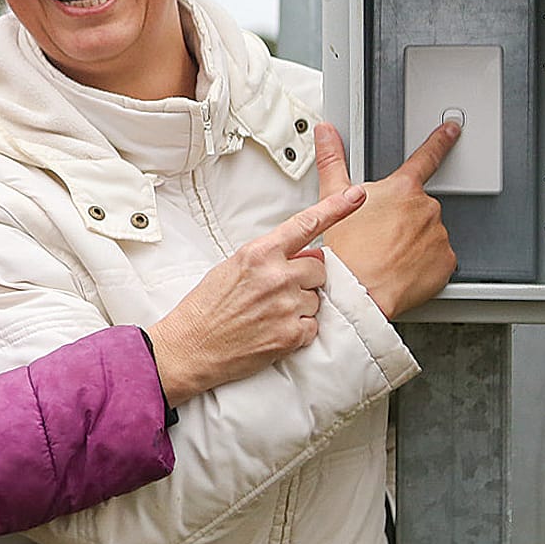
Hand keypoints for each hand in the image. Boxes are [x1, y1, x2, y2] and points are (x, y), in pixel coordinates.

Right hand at [145, 182, 367, 405]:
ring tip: (268, 315)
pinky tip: (272, 331)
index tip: (355, 195)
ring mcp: (286, 305)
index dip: (335, 207)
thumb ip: (270, 257)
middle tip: (278, 292)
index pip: (305, 224)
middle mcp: (276, 276)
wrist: (189, 347)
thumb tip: (305, 252)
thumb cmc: (205, 309)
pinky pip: (312, 325)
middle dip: (305, 278)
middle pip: (318, 268)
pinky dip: (298, 330)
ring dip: (300, 305)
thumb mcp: (231, 268)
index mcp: (259, 254)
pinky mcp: (292, 334)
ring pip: (317, 298)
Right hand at [314, 121, 457, 318]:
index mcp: (402, 189)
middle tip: (382, 233)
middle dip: (405, 216)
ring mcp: (439, 235)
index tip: (451, 131)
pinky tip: (404, 267)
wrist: (360, 291)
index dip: (440, 140)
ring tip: (390, 254)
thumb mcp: (332, 198)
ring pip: (429, 232)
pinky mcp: (447, 261)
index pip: (427, 157)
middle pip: (420, 205)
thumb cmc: (346, 250)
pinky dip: (425, 262)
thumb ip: (332, 159)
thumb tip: (326, 133)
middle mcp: (426, 208)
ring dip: (414, 240)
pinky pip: (439, 258)